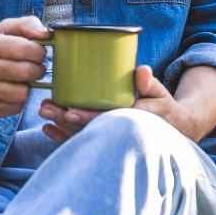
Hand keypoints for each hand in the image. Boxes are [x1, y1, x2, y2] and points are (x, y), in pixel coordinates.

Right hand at [0, 16, 49, 117]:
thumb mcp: (5, 31)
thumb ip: (27, 25)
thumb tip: (45, 33)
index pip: (26, 48)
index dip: (39, 52)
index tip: (38, 54)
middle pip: (27, 71)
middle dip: (38, 71)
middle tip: (34, 69)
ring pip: (23, 93)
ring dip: (28, 87)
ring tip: (22, 81)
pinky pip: (16, 107)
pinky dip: (19, 101)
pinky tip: (12, 93)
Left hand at [41, 63, 215, 143]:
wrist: (171, 129)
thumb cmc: (162, 106)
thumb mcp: (159, 93)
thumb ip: (149, 82)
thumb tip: (142, 70)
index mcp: (132, 121)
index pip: (105, 120)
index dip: (86, 118)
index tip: (67, 112)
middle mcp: (118, 135)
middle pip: (87, 129)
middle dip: (64, 121)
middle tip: (45, 108)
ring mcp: (110, 142)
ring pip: (82, 137)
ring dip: (60, 128)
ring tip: (44, 114)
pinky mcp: (104, 144)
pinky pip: (82, 143)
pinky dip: (63, 137)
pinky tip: (48, 128)